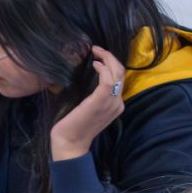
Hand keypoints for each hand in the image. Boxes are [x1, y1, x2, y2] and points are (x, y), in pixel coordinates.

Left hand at [50, 46, 125, 160]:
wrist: (70, 143)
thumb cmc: (74, 125)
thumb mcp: (87, 107)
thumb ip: (92, 95)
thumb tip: (86, 77)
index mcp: (115, 104)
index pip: (120, 78)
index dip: (111, 63)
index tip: (98, 56)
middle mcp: (117, 103)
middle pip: (122, 73)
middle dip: (111, 57)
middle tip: (97, 49)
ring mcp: (111, 103)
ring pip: (117, 73)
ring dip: (107, 59)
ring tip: (96, 52)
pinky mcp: (100, 101)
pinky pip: (108, 80)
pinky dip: (103, 69)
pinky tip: (94, 64)